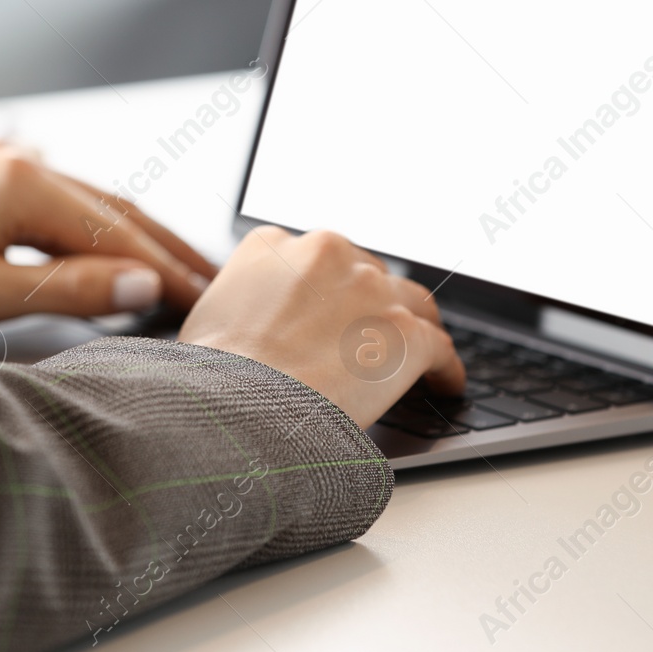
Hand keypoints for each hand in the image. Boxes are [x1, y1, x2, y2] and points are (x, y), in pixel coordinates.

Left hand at [0, 144, 215, 337]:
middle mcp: (18, 160)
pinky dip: (98, 230)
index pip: (116, 231)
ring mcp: (3, 164)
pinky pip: (61, 204)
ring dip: (136, 238)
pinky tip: (120, 248)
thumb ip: (68, 289)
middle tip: (215, 282)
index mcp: (20, 182)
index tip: (207, 298)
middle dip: (165, 247)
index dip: (165, 269)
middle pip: (114, 208)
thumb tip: (142, 284)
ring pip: (91, 204)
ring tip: (181, 269)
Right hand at [178, 227, 464, 427]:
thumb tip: (247, 323)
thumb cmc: (212, 376)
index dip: (327, 289)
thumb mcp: (208, 315)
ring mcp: (370, 290)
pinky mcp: (405, 332)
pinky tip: (443, 383)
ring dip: (412, 328)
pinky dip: (444, 367)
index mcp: (273, 244)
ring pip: (410, 302)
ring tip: (419, 355)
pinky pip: (440, 346)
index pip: (315, 257)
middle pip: (366, 273)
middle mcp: (326, 253)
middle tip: (370, 338)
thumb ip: (239, 300)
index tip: (333, 310)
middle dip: (370, 305)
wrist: (238, 407)